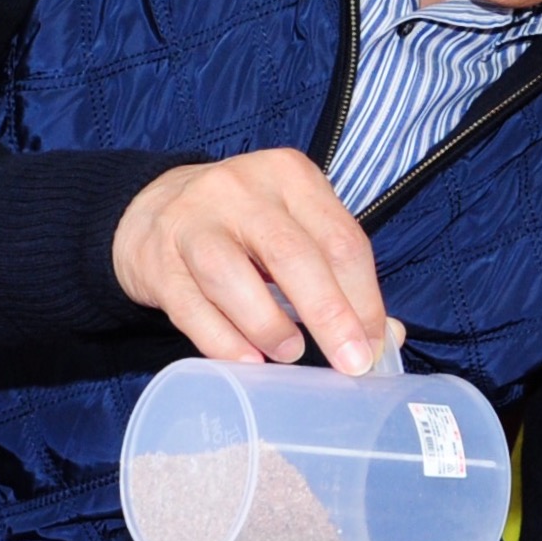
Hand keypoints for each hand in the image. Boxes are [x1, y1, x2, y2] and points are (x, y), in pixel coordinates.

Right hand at [110, 151, 400, 371]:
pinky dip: (223, 340)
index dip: (364, 299)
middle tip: (350, 364)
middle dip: (329, 316)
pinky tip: (246, 361)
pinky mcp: (157, 260)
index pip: (340, 239)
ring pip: (231, 277)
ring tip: (290, 353)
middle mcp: (240, 190)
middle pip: (291, 255)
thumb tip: (386, 339)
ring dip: (268, 326)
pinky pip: (191, 308)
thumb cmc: (244, 226)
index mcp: (290, 176)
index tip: (375, 347)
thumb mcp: (296, 229)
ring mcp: (192, 221)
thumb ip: (340, 277)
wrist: (155, 208)